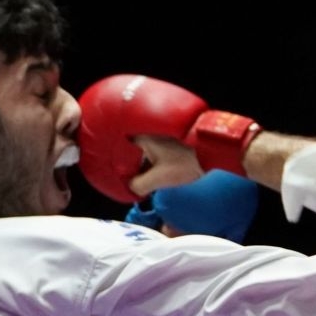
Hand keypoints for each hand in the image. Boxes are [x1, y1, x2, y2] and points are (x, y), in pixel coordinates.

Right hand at [76, 74, 259, 202]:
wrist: (214, 150)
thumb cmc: (187, 161)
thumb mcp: (159, 178)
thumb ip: (139, 184)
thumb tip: (130, 188)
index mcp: (139, 135)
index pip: (116, 142)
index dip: (108, 151)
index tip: (101, 157)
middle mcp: (146, 127)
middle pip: (128, 142)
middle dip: (124, 154)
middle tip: (119, 167)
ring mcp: (158, 129)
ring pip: (141, 143)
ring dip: (139, 154)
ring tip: (136, 168)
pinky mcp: (170, 132)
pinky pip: (153, 142)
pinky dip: (149, 151)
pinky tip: (153, 162)